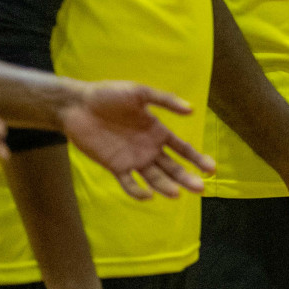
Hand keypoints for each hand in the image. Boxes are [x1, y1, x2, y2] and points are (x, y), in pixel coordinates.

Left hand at [59, 82, 212, 199]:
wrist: (77, 104)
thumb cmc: (108, 94)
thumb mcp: (139, 92)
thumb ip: (165, 101)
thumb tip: (192, 109)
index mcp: (158, 131)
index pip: (183, 149)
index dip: (198, 159)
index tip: (211, 169)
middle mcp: (149, 148)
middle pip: (172, 167)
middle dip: (187, 177)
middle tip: (200, 188)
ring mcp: (132, 159)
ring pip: (154, 177)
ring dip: (166, 187)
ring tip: (177, 194)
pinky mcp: (115, 166)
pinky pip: (128, 183)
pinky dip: (137, 191)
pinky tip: (148, 196)